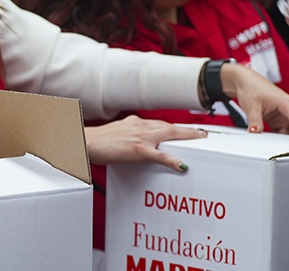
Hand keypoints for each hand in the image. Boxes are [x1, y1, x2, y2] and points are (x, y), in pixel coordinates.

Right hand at [84, 116, 205, 170]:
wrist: (85, 142)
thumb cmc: (95, 141)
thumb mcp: (115, 133)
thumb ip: (127, 136)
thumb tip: (132, 143)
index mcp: (134, 122)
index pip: (159, 123)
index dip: (173, 126)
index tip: (184, 128)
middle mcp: (140, 126)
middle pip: (169, 126)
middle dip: (187, 130)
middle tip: (203, 133)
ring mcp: (141, 137)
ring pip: (170, 134)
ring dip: (187, 136)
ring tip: (201, 139)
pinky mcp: (139, 150)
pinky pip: (160, 155)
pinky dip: (172, 160)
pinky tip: (181, 165)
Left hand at [221, 63, 288, 136]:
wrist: (244, 82)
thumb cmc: (251, 87)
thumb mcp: (252, 105)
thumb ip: (255, 120)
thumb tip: (255, 131)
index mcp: (286, 102)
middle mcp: (288, 109)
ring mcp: (284, 115)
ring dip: (285, 139)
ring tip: (278, 147)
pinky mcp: (278, 119)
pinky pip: (282, 131)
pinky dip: (278, 136)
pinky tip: (272, 142)